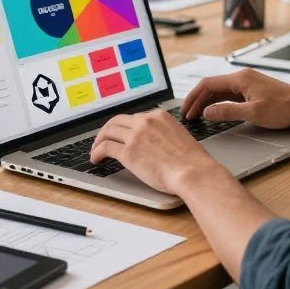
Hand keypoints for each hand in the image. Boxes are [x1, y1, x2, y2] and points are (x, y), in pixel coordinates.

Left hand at [89, 110, 222, 194]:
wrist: (193, 172)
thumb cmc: (192, 161)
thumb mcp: (179, 136)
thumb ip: (164, 134)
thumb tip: (155, 142)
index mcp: (159, 116)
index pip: (134, 118)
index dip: (124, 127)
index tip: (120, 134)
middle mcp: (145, 121)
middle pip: (117, 121)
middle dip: (108, 130)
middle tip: (102, 139)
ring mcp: (136, 135)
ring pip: (108, 132)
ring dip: (99, 140)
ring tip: (95, 149)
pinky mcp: (128, 152)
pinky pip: (105, 148)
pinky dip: (97, 152)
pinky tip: (96, 159)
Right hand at [181, 68, 289, 128]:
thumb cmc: (284, 108)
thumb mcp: (253, 113)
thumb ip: (227, 112)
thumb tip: (207, 113)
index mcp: (240, 79)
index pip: (208, 84)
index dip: (194, 98)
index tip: (186, 110)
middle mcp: (242, 77)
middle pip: (212, 86)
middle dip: (198, 100)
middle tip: (188, 115)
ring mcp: (247, 83)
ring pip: (220, 90)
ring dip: (207, 102)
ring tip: (198, 115)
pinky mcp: (252, 90)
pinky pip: (230, 94)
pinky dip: (219, 102)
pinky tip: (215, 112)